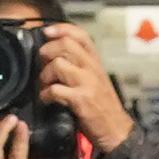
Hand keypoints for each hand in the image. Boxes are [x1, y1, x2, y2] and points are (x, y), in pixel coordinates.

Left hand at [34, 26, 132, 156]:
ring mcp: (87, 83)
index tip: (47, 31)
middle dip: (47, 51)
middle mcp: (92, 68)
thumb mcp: (95, 79)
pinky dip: (45, 95)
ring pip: (58, 65)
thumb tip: (54, 55)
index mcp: (95, 61)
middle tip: (42, 63)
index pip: (80, 35)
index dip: (62, 29)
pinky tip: (46, 100)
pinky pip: (55, 90)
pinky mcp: (81, 99)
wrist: (116, 130)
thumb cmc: (103, 105)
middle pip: (65, 45)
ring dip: (44, 75)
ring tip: (44, 85)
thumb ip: (80, 65)